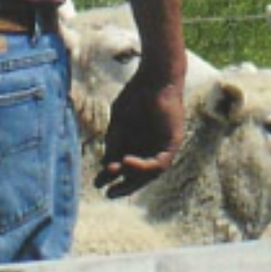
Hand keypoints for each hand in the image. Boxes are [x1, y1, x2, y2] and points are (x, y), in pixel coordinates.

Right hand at [94, 73, 184, 198]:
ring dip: (132, 177)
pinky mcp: (172, 142)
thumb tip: (108, 167)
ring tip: (114, 171)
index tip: (98, 184)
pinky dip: (144, 167)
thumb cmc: (135, 95)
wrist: (154, 78)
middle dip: (124, 185)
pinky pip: (160, 163)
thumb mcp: (119, 123)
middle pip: (139, 174)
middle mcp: (151, 147)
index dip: (113, 177)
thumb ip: (115, 143)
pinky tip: (127, 161)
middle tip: (108, 194)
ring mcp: (162, 145)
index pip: (126, 166)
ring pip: (150, 172)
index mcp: (137, 142)